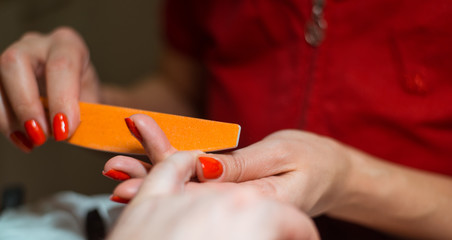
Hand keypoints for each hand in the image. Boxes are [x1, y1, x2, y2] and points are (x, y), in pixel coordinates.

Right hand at [0, 27, 98, 151]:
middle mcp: (36, 44)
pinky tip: (23, 140)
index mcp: (68, 44)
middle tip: (42, 137)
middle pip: (16, 62)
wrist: (78, 97)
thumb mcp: (96, 103)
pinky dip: (4, 123)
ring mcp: (12, 57)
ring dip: (10, 118)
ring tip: (33, 142)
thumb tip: (83, 133)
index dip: (61, 99)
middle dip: (26, 104)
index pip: (61, 65)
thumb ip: (90, 116)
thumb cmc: (88, 98)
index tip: (64, 131)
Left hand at [107, 150, 318, 239]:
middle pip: (184, 190)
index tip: (128, 177)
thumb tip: (204, 167)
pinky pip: (199, 181)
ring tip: (119, 168)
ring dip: (152, 176)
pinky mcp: (232, 188)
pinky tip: (150, 164)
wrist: (332, 174)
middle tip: (115, 170)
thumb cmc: (313, 162)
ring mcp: (232, 199)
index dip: (161, 178)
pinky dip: (173, 169)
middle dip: (147, 179)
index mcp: (251, 199)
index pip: (199, 189)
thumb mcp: (280, 156)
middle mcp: (235, 203)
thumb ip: (240, 165)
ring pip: (187, 187)